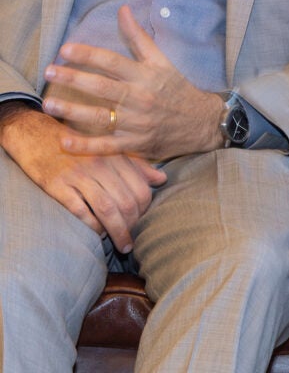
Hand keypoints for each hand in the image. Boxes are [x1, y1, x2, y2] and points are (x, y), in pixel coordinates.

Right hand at [0, 107, 165, 252]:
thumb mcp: (110, 148)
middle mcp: (100, 164)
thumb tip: (161, 179)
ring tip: (122, 244)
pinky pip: (80, 210)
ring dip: (117, 231)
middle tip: (131, 239)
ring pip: (107, 208)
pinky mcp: (57, 184)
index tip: (142, 221)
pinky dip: (91, 226)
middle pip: (126, 200)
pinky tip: (97, 234)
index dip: (145, 209)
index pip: (141, 187)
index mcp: (116, 155)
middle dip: (132, 225)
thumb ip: (137, 165)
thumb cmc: (79, 144)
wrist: (37, 134)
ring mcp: (79, 174)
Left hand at [42, 5, 224, 160]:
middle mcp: (140, 98)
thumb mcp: (160, 60)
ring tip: (49, 103)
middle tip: (49, 71)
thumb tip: (123, 9)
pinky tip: (65, 141)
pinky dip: (86, 145)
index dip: (88, 55)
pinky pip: (107, 146)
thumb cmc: (176, 88)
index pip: (112, 62)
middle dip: (73, 78)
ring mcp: (137, 123)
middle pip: (102, 88)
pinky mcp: (136, 145)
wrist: (201, 122)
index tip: (65, 49)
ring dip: (72, 111)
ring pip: (100, 117)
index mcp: (145, 75)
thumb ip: (138, 37)